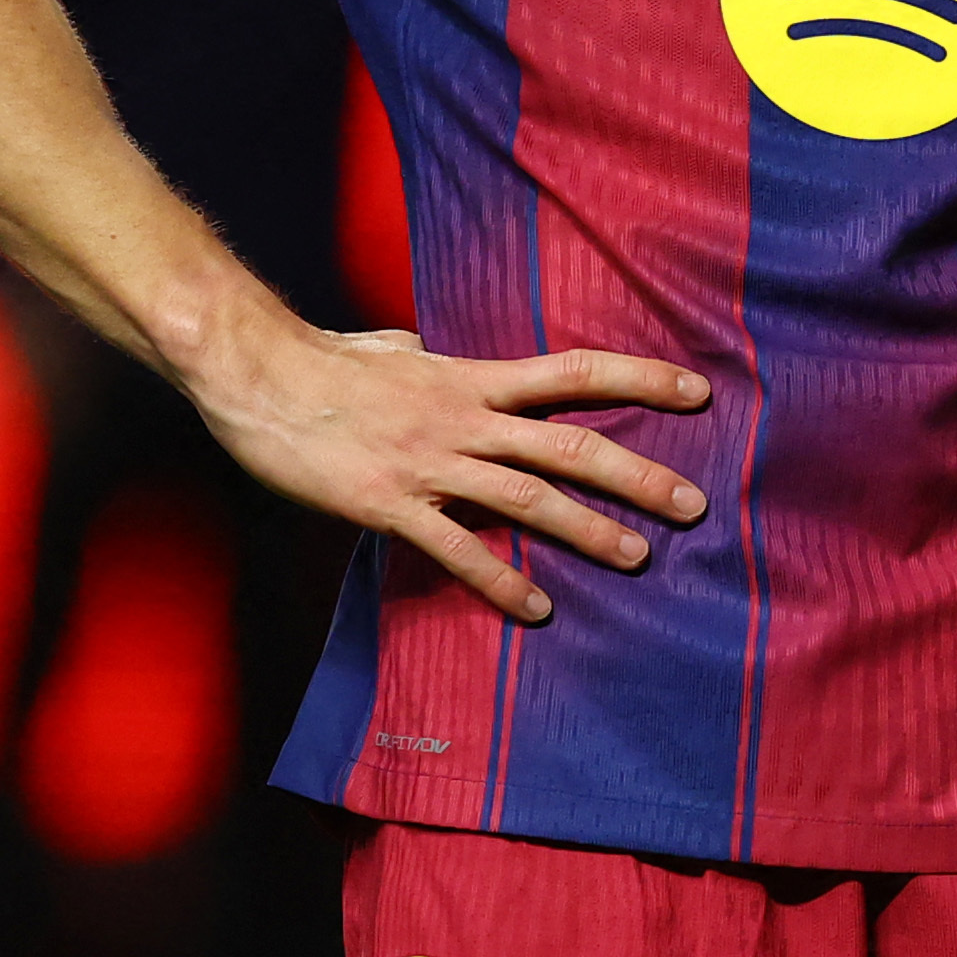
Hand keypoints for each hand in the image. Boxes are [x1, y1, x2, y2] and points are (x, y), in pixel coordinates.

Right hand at [190, 322, 711, 623]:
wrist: (258, 375)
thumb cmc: (320, 361)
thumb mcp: (387, 348)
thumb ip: (418, 357)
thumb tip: (419, 349)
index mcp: (471, 380)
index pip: (574, 372)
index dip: (640, 379)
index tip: (698, 392)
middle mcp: (465, 420)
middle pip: (570, 445)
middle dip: (638, 475)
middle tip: (694, 505)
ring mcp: (431, 463)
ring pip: (528, 498)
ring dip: (589, 530)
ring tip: (639, 558)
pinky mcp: (392, 504)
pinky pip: (458, 549)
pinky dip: (501, 580)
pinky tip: (536, 608)